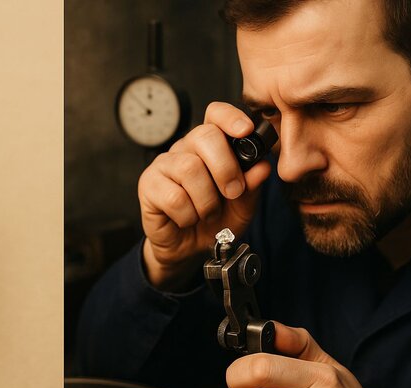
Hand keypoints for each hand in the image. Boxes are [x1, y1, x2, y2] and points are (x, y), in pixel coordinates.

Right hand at [138, 102, 272, 289]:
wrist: (190, 249)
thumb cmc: (214, 221)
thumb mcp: (242, 206)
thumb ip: (252, 186)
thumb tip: (262, 167)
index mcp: (210, 146)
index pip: (215, 115)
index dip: (230, 117)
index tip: (245, 131)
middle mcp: (185, 149)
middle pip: (204, 136)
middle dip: (225, 168)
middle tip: (232, 192)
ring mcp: (164, 165)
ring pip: (189, 168)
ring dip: (206, 200)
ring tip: (207, 213)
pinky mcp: (148, 185)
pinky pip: (173, 196)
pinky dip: (188, 215)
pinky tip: (186, 219)